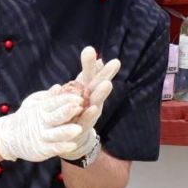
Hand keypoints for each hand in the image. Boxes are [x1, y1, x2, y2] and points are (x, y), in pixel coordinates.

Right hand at [0, 85, 85, 161]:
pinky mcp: (41, 149)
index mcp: (41, 109)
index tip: (79, 97)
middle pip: (56, 116)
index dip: (66, 99)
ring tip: (78, 129)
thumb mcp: (33, 104)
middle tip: (79, 107)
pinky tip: (72, 145)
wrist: (9, 136)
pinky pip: (52, 148)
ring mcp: (41, 136)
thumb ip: (47, 97)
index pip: (54, 102)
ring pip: (55, 134)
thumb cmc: (26, 117)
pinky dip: (61, 147)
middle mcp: (41, 122)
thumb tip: (58, 86)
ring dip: (66, 131)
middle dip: (67, 111)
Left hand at [61, 46, 120, 160]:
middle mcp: (91, 101)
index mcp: (87, 91)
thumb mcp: (76, 91)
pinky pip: (86, 120)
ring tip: (107, 84)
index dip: (91, 64)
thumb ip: (84, 77)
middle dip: (106, 74)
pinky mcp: (83, 127)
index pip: (90, 75)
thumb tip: (96, 57)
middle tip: (116, 62)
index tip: (90, 49)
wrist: (71, 137)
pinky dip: (89, 114)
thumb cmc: (75, 111)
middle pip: (98, 85)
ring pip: (96, 102)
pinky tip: (92, 107)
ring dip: (101, 93)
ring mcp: (89, 114)